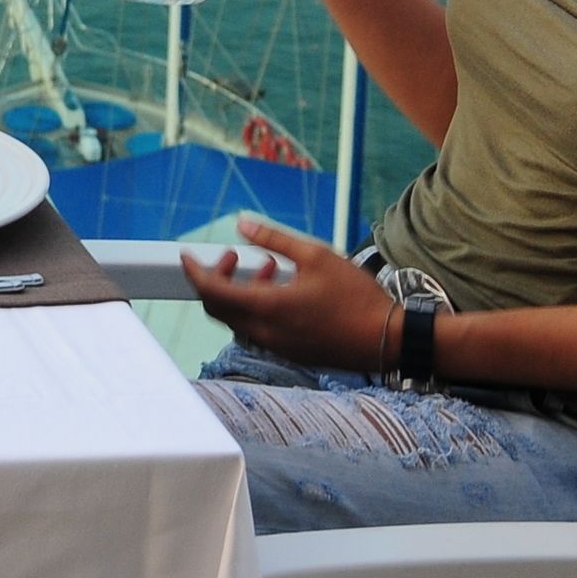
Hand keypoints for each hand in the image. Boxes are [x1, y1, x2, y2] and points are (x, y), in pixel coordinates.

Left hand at [183, 216, 395, 373]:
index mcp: (266, 309)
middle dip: (216, 280)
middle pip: (219, 309)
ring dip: (241, 292)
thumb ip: (273, 240)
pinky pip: (259, 330)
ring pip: (239, 320)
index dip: (194, 272)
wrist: (389, 339)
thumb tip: (242, 224)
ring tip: (268, 266)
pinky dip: (257, 307)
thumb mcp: (316, 256)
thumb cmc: (356, 296)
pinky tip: (282, 287)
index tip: (187, 255)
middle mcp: (265, 333)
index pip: (211, 293)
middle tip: (233, 256)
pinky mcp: (292, 353)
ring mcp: (278, 347)